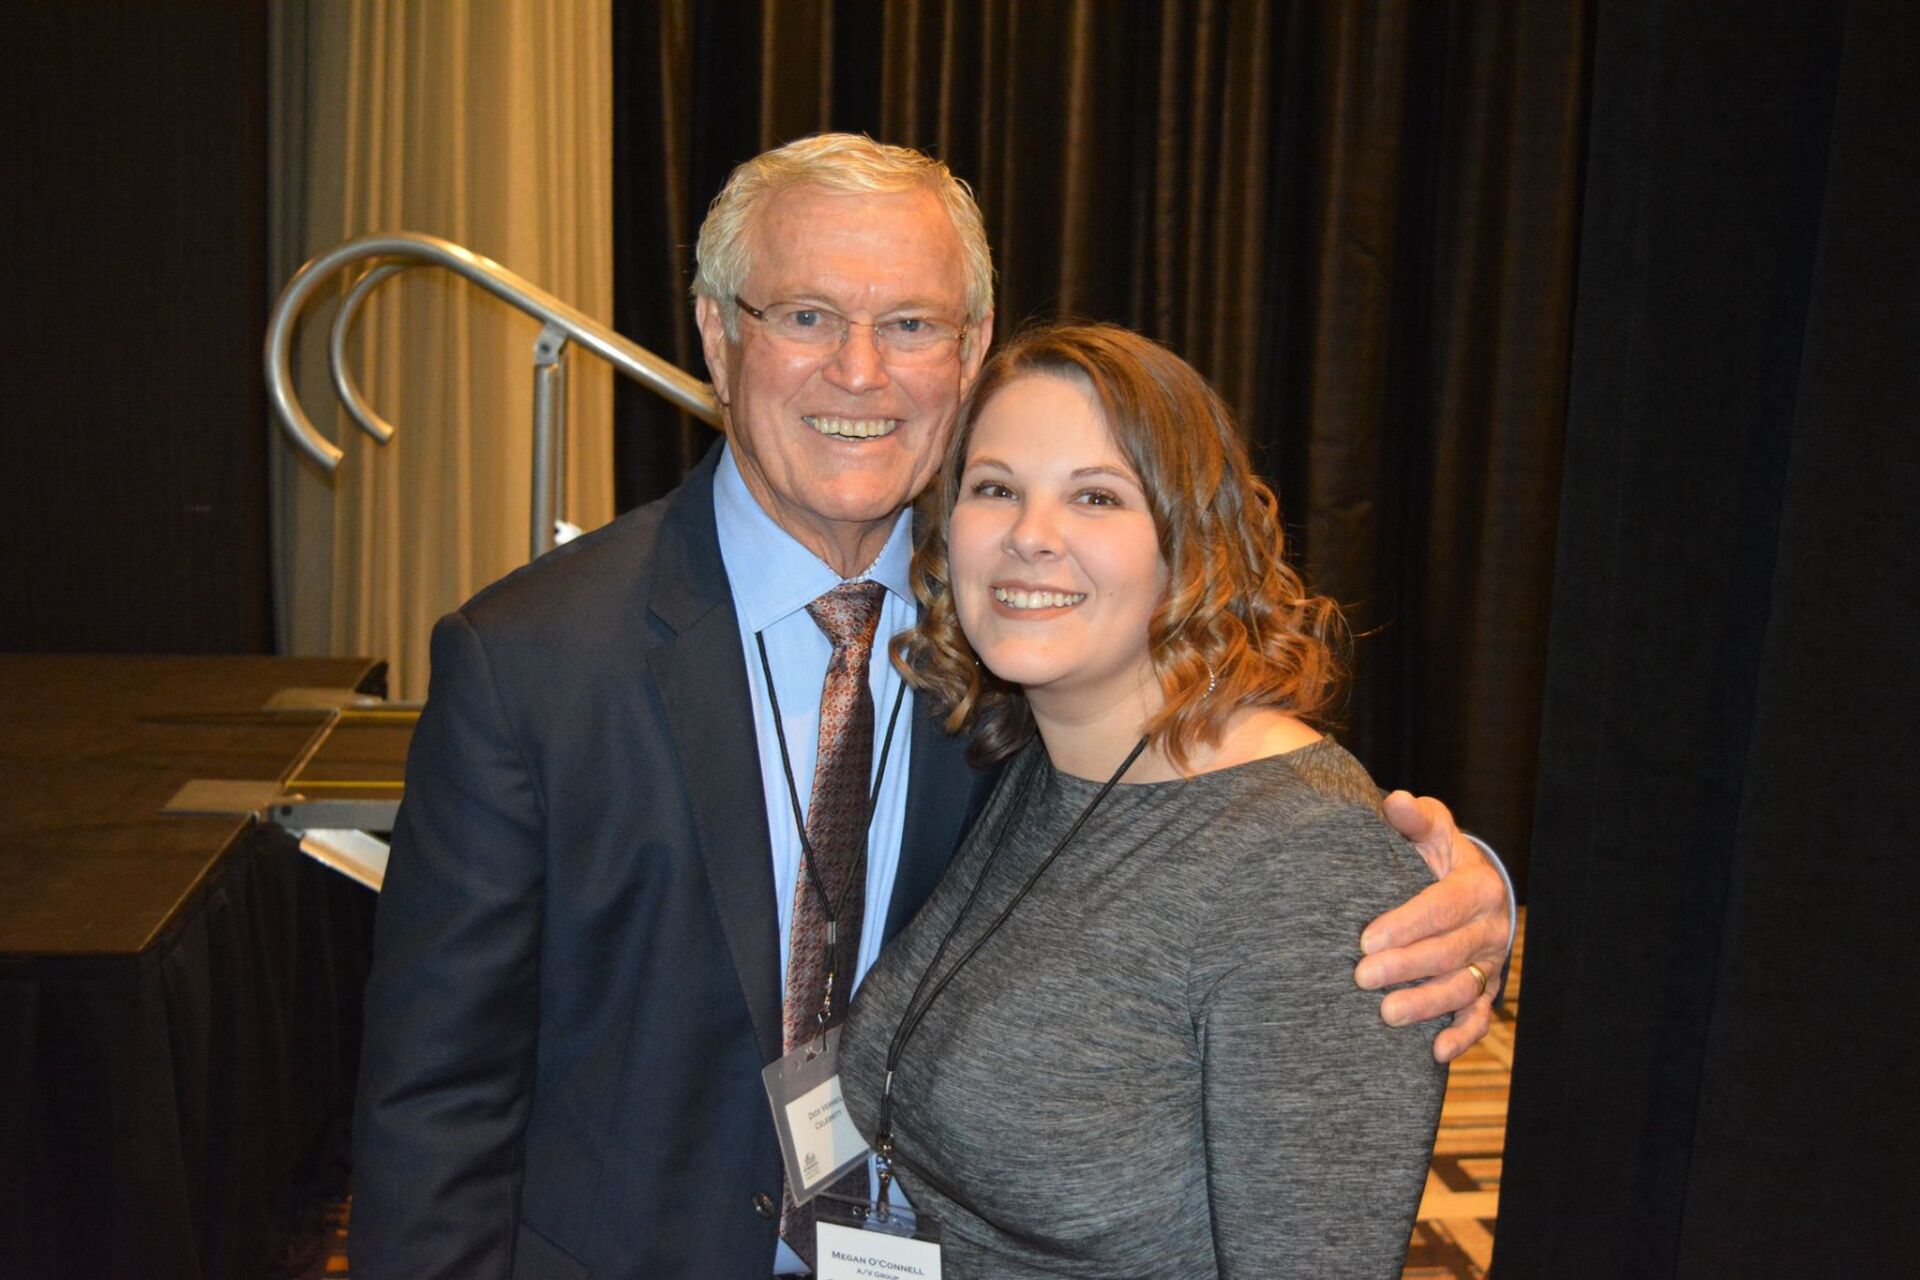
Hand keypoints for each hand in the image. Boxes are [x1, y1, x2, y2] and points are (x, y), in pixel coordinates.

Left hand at [1356, 790, 1513, 1062]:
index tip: (1366, 938)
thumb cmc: (1437, 854)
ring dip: (1427, 1004)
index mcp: (1478, 885)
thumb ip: (1413, 818)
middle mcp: (1489, 927)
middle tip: (1362, 977)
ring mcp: (1490, 961)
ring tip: (1386, 1014)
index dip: (1406, 924)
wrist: (1467, 883)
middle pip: (1450, 952)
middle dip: (1406, 966)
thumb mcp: (1430, 829)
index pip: (1442, 907)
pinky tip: (1434, 1051)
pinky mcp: (1487, 988)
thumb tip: (1395, 802)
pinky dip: (1461, 1035)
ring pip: (1463, 988)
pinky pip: (1479, 1017)